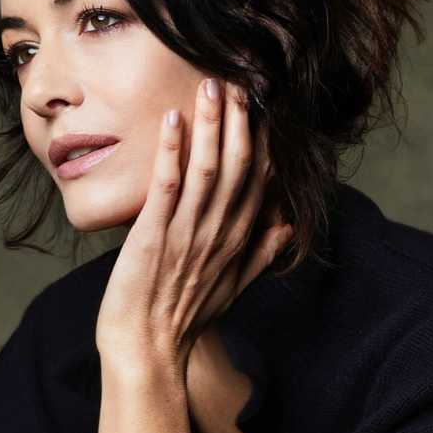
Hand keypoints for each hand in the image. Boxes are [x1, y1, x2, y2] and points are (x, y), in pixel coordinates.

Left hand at [95, 77, 292, 369]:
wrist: (148, 353)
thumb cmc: (182, 320)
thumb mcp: (232, 290)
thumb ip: (260, 255)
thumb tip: (285, 226)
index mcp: (237, 242)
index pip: (258, 182)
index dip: (260, 142)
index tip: (260, 108)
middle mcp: (218, 234)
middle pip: (237, 167)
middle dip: (239, 122)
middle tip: (237, 80)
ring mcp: (187, 235)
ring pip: (207, 170)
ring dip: (211, 126)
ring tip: (211, 87)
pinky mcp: (154, 237)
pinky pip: (166, 188)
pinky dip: (171, 152)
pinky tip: (173, 120)